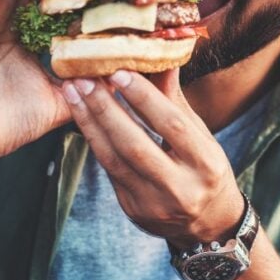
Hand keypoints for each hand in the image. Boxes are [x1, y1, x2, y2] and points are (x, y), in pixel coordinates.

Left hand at [62, 69, 243, 245]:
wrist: (207, 223)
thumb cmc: (205, 169)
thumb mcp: (201, 136)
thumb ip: (176, 101)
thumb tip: (162, 55)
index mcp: (206, 164)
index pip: (172, 126)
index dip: (144, 98)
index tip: (119, 71)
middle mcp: (181, 188)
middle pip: (136, 145)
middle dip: (106, 109)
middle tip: (84, 80)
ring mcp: (154, 203)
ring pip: (114, 160)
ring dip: (90, 123)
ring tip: (73, 93)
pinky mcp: (133, 210)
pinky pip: (109, 170)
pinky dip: (94, 141)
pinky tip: (82, 117)